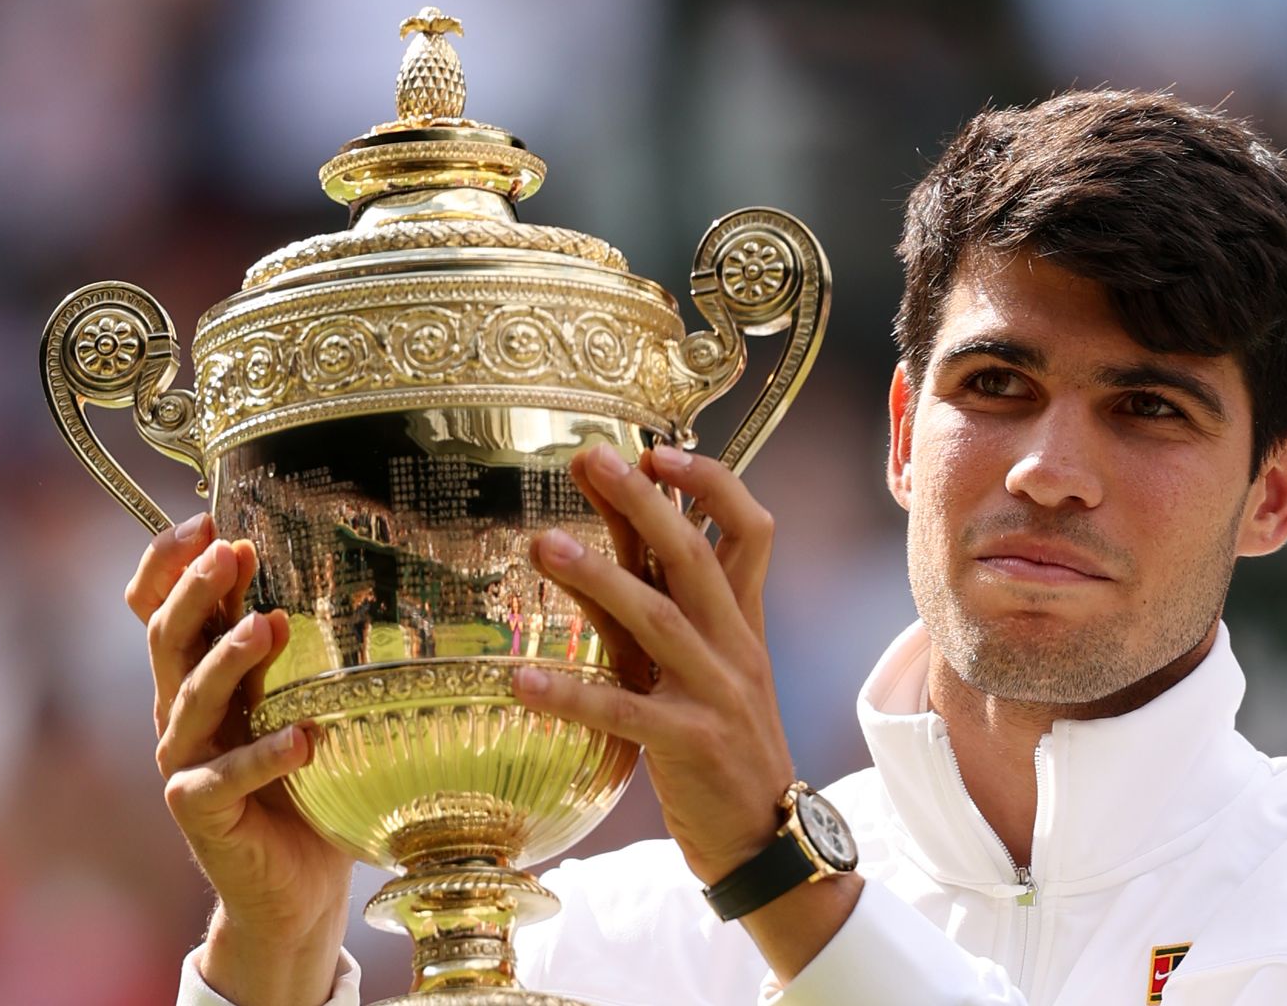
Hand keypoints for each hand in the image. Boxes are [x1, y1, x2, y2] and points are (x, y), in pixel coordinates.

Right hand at [126, 514, 351, 1005]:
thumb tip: (349, 574)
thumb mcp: (304, 704)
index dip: (167, 565)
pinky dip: (264, 755)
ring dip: (229, 659)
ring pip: (189, 700)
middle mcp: (181, 714)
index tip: (205, 519)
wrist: (297, 886)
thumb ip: (305, 654)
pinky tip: (305, 737)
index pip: (159, 609)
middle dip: (196, 591)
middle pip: (167, 640)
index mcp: (200, 678)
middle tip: (233, 552)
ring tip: (272, 624)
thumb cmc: (308, 783)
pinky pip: (223, 780)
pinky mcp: (201, 815)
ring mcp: (185, 765)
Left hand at [519, 444, 795, 884]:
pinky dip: (572, 694)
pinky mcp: (689, 745)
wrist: (766, 834)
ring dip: (599, 578)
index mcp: (743, 621)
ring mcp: (716, 694)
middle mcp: (736, 646)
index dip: (710, 484)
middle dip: (644, 503)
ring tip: (542, 544)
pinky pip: (624, 712)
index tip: (658, 451)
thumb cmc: (724, 744)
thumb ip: (666, 609)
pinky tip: (521, 681)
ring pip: (659, 621)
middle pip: (696, 557)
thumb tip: (620, 543)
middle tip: (592, 458)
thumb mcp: (705, 668)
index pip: (750, 530)